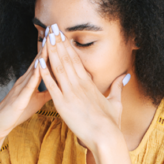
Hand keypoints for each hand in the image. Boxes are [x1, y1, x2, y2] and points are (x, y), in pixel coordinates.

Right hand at [0, 35, 51, 141]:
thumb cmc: (18, 111)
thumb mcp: (37, 99)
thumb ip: (47, 91)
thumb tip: (60, 84)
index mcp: (31, 80)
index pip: (43, 60)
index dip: (51, 48)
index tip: (59, 34)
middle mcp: (25, 79)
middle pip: (38, 59)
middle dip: (47, 44)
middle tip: (54, 28)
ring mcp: (21, 87)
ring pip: (34, 69)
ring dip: (41, 55)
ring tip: (49, 42)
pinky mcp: (19, 98)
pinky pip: (28, 85)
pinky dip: (34, 76)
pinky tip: (39, 67)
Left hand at [39, 24, 129, 152]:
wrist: (106, 136)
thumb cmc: (111, 123)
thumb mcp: (116, 102)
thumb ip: (117, 87)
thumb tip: (125, 76)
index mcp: (89, 84)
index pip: (76, 60)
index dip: (68, 47)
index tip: (63, 35)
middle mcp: (79, 85)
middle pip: (67, 59)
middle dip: (58, 43)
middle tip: (52, 27)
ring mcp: (70, 93)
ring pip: (59, 68)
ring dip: (51, 51)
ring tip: (46, 37)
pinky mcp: (63, 104)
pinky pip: (51, 85)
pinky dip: (44, 73)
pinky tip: (38, 61)